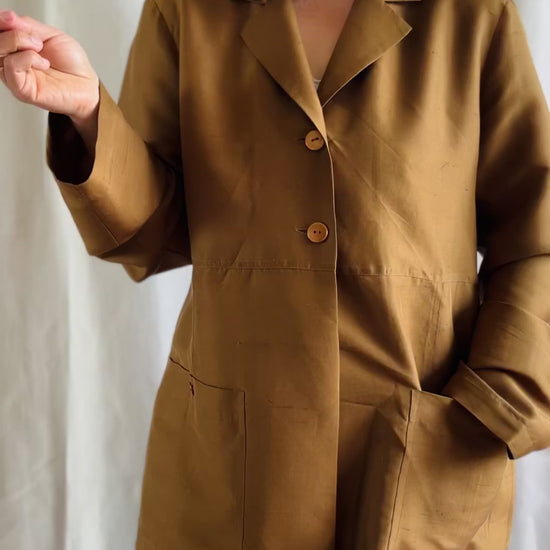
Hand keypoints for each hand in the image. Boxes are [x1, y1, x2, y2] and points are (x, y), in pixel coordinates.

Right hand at [0, 9, 98, 123]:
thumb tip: (8, 17)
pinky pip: (11, 67)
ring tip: (39, 46)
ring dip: (18, 41)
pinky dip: (27, 58)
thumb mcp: (51, 36)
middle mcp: (12, 61)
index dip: (0, 22)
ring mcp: (15, 76)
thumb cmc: (72, 65)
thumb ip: (28, 26)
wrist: (87, 86)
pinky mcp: (21, 89)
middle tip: (34, 37)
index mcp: (17, 48)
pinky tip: (43, 63)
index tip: (11, 18)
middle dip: (12, 32)